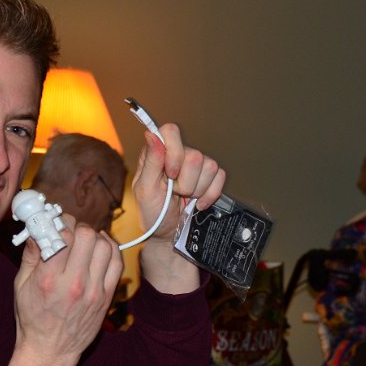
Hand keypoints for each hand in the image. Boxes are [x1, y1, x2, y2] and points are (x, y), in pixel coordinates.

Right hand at [5, 218, 123, 365]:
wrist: (51, 352)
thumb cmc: (32, 318)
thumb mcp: (21, 286)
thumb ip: (31, 255)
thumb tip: (37, 228)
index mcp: (48, 279)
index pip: (62, 234)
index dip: (59, 223)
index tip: (54, 224)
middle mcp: (73, 283)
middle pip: (86, 235)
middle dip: (77, 227)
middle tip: (70, 232)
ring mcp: (93, 290)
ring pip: (104, 245)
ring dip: (94, 237)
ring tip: (83, 242)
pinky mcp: (106, 296)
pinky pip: (117, 262)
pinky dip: (110, 249)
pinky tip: (99, 248)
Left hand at [131, 124, 225, 243]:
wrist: (169, 233)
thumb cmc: (153, 212)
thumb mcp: (145, 190)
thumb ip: (150, 162)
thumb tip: (152, 135)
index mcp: (158, 152)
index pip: (171, 131)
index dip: (174, 153)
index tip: (170, 174)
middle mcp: (178, 154)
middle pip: (194, 155)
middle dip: (185, 182)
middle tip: (174, 192)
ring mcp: (196, 165)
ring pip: (209, 166)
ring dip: (196, 190)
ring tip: (184, 197)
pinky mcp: (211, 176)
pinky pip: (220, 177)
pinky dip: (209, 195)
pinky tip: (197, 202)